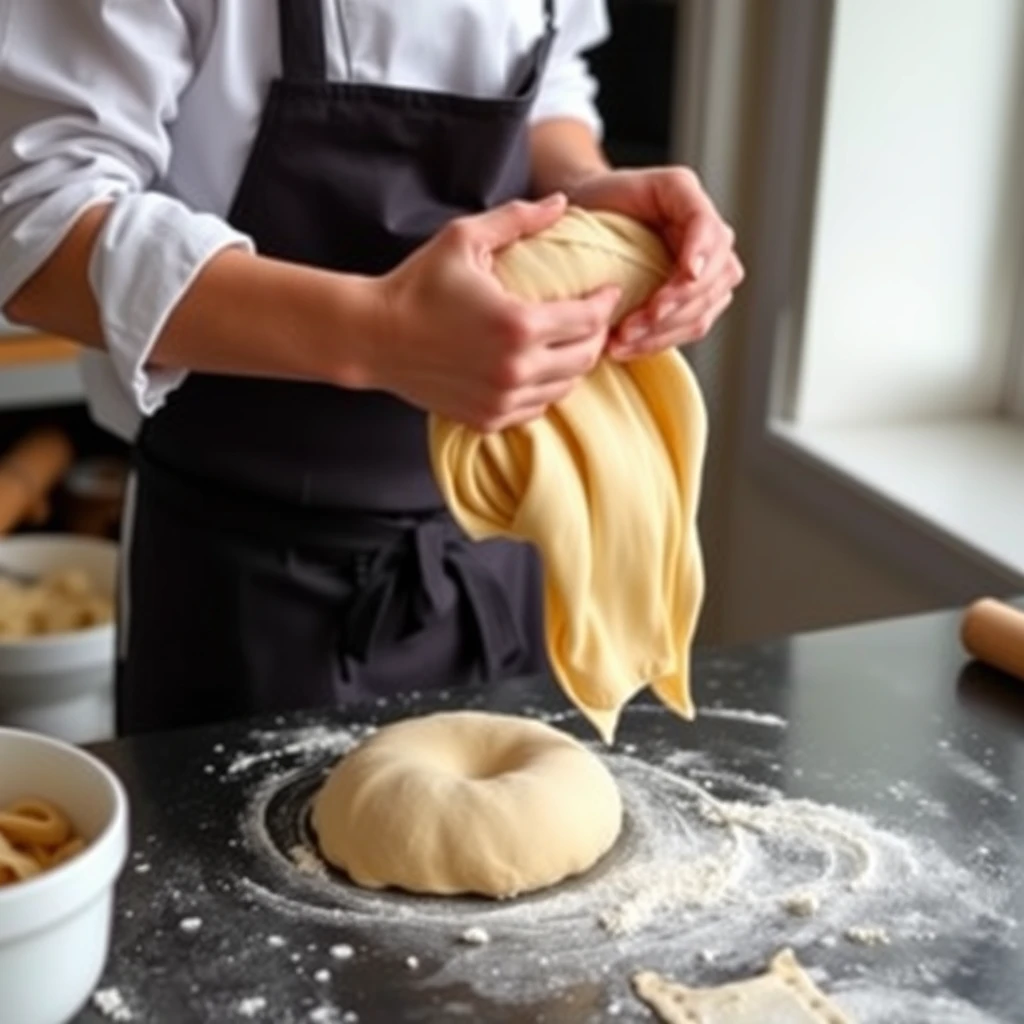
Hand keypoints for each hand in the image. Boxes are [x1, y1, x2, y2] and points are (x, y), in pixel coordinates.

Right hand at [373, 194, 619, 430]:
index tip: (608, 290)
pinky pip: (536, 407)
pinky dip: (545, 388)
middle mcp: (515, 370)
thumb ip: (517, 219)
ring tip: (568, 340)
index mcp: (517, 325)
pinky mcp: (488, 419)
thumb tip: (562, 202)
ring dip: (573, 363)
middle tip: (593, 316)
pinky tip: (537, 366)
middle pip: (585, 358)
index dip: (606, 302)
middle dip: (597, 334)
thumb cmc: (417, 284)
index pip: (589, 319)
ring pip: (565, 387)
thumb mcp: (464, 239)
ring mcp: (502, 400)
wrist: (373, 337)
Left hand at [566, 167, 743, 359]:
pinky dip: (658, 342)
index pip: (710, 229)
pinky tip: (628, 348)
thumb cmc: (596, 204)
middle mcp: (708, 235)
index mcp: (687, 198)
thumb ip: (631, 200)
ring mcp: (708, 271)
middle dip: (674, 307)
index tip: (687, 273)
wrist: (588, 220)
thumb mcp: (609, 189)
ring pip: (702, 311)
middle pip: (714, 279)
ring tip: (622, 343)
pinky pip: (688, 329)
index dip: (702, 253)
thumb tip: (651, 244)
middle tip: (631, 326)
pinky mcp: (696, 301)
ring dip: (663, 332)